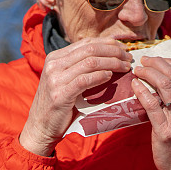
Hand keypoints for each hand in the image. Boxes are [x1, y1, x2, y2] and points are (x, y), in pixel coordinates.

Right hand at [19, 38, 131, 155]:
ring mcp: (55, 78)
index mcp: (56, 57)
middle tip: (129, 57)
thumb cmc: (60, 104)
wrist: (41, 127)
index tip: (124, 48)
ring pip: (90, 62)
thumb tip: (109, 57)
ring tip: (125, 67)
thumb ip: (81, 68)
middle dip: (114, 51)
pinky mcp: (60, 94)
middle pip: (90, 49)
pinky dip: (100, 76)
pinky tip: (110, 76)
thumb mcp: (67, 80)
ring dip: (112, 63)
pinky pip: (84, 80)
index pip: (86, 42)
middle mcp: (54, 64)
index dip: (108, 43)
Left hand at [131, 56, 170, 169]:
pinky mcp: (165, 131)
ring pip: (164, 85)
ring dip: (148, 73)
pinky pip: (151, 104)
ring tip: (137, 71)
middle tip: (143, 61)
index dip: (168, 61)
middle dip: (156, 64)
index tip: (155, 59)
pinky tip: (134, 85)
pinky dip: (142, 91)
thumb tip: (170, 78)